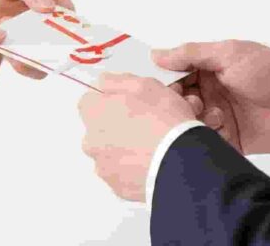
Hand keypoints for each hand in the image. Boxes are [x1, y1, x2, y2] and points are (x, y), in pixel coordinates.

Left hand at [0, 0, 73, 78]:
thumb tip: (50, 6)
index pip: (73, 18)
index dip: (72, 32)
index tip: (60, 41)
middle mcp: (52, 20)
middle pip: (63, 42)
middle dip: (54, 51)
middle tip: (35, 51)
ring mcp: (37, 37)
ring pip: (48, 57)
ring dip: (36, 61)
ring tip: (17, 55)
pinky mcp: (22, 51)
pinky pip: (30, 65)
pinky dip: (23, 66)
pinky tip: (10, 58)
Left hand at [78, 73, 197, 202]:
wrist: (181, 163)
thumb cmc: (163, 121)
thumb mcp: (145, 85)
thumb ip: (117, 81)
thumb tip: (104, 82)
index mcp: (94, 113)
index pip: (89, 101)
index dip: (108, 100)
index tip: (127, 103)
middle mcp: (91, 141)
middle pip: (98, 129)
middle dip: (116, 126)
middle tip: (145, 124)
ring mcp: (103, 166)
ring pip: (110, 153)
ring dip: (125, 148)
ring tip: (153, 146)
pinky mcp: (117, 187)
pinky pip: (121, 174)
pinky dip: (133, 169)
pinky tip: (152, 162)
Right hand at [154, 40, 269, 154]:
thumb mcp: (229, 53)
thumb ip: (191, 54)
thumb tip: (156, 54)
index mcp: (207, 70)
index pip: (174, 76)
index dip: (165, 82)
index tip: (160, 86)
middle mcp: (209, 93)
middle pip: (177, 101)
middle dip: (178, 102)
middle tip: (191, 101)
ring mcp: (217, 117)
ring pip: (188, 122)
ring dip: (193, 118)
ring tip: (211, 114)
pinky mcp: (227, 140)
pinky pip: (205, 141)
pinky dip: (205, 135)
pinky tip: (218, 127)